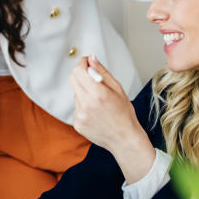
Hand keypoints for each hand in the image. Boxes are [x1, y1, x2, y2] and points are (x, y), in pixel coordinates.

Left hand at [69, 56, 155, 182]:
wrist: (124, 139)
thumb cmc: (125, 114)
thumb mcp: (118, 89)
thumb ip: (102, 72)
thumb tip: (91, 58)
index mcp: (98, 94)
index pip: (79, 71)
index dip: (82, 63)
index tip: (86, 62)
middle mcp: (86, 105)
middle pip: (73, 79)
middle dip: (81, 75)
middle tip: (93, 79)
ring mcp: (80, 115)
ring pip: (75, 93)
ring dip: (84, 92)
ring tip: (98, 101)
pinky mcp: (77, 124)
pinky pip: (76, 107)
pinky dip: (83, 106)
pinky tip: (96, 112)